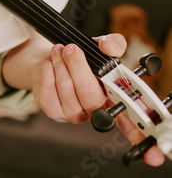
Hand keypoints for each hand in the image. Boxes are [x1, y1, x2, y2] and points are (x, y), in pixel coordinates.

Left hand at [31, 33, 164, 165]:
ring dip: (61, 65)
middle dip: (78, 67)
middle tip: (72, 49)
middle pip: (90, 95)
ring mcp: (74, 114)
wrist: (51, 60)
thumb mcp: (100, 49)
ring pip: (67, 89)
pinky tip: (50, 63)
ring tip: (60, 50)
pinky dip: (47, 71)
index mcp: (114, 100)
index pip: (132, 125)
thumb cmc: (82, 60)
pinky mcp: (52, 110)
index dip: (143, 139)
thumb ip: (112, 44)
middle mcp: (96, 111)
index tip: (154, 157)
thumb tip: (110, 46)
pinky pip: (48, 90)